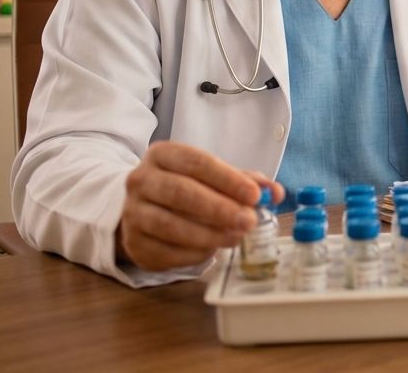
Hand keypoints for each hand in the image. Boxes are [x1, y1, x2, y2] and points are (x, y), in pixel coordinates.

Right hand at [116, 141, 283, 271]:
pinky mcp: (133, 243)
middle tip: (248, 220)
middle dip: (218, 208)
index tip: (255, 195)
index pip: (197, 162)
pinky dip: (193, 253)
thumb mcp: (213, 176)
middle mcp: (141, 180)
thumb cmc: (186, 187)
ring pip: (169, 225)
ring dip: (208, 234)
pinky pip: (165, 251)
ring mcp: (132, 212)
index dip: (227, 179)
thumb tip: (275, 192)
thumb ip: (245, 181)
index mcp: (163, 154)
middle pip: (180, 193)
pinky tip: (212, 250)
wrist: (143, 208)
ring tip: (236, 238)